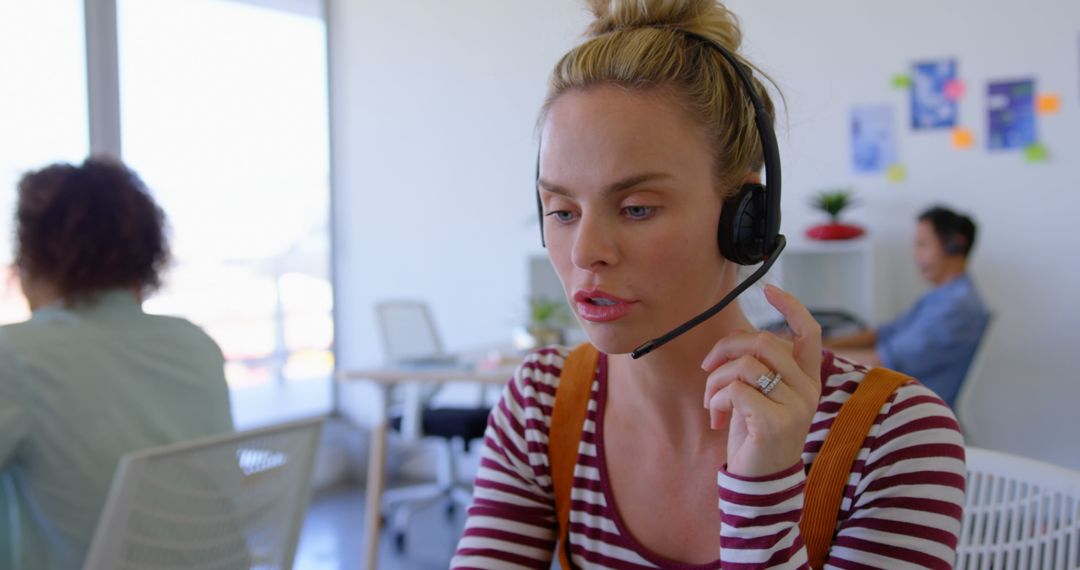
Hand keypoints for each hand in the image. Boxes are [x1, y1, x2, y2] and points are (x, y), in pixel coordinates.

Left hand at [701, 285, 822, 477]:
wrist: (760, 483)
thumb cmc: (754, 436)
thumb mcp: (758, 395)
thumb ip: (756, 367)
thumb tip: (735, 340)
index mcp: (807, 380)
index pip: (809, 333)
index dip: (791, 306)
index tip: (770, 288)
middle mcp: (808, 390)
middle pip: (764, 342)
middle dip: (726, 348)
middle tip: (708, 367)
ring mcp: (796, 406)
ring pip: (745, 365)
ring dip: (715, 380)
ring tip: (711, 401)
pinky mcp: (775, 422)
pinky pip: (735, 390)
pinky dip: (716, 399)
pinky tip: (715, 418)